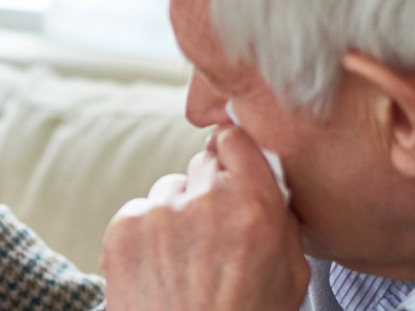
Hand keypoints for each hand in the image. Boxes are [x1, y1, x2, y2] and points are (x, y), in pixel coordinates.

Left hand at [101, 127, 309, 310]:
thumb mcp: (290, 275)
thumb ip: (280, 218)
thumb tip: (266, 178)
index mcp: (256, 208)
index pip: (234, 140)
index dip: (233, 157)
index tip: (232, 173)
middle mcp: (206, 200)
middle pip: (202, 163)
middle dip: (207, 191)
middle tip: (211, 236)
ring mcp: (160, 212)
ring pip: (169, 189)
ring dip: (176, 214)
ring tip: (185, 263)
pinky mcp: (124, 227)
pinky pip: (139, 211)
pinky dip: (146, 235)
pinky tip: (160, 271)